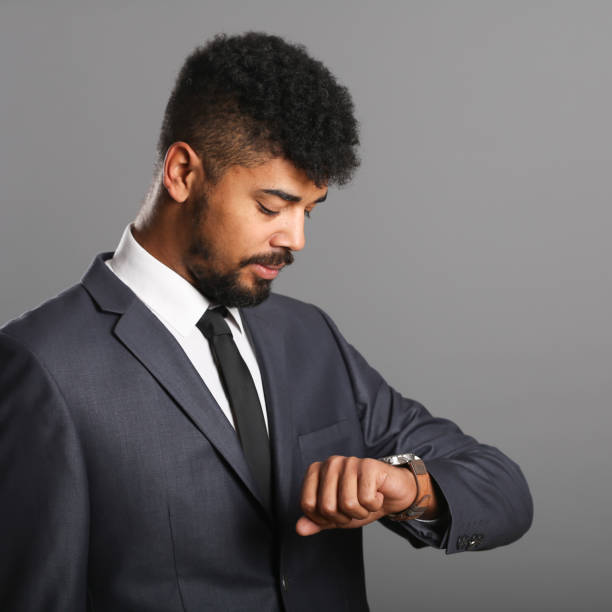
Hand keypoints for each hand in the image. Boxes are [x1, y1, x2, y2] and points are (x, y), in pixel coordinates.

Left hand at [296, 456, 417, 535]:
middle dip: (343, 517)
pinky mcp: (368, 465)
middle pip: (326, 506)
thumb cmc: (362, 502)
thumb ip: (317, 521)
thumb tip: (299, 528)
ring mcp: (349, 462)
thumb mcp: (337, 516)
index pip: (307, 504)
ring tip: (366, 501)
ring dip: (360, 512)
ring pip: (347, 504)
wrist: (393, 494)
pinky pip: (366, 499)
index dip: (323, 519)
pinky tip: (377, 495)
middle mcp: (331, 463)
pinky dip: (374, 505)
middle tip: (355, 508)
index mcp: (317, 471)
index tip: (337, 513)